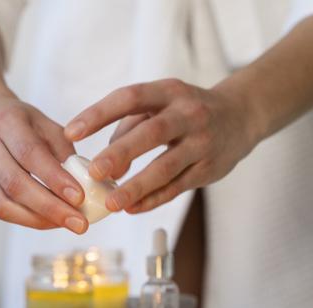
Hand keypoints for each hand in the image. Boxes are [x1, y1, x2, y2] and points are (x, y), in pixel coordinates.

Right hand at [0, 94, 88, 233]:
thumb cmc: (21, 121)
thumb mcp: (46, 123)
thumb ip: (63, 150)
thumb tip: (84, 183)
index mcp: (8, 122)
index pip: (30, 153)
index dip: (54, 178)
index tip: (79, 197)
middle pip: (15, 183)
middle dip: (51, 207)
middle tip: (80, 223)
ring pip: (4, 203)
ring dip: (39, 219)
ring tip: (67, 224)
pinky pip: (1, 209)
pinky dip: (27, 219)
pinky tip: (49, 221)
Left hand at [64, 79, 258, 212]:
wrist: (242, 116)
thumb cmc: (184, 112)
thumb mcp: (159, 106)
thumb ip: (127, 129)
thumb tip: (104, 167)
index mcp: (168, 92)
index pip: (129, 98)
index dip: (99, 114)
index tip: (70, 132)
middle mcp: (188, 114)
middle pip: (152, 133)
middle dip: (121, 152)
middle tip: (94, 172)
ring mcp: (201, 142)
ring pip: (166, 166)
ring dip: (137, 186)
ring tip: (111, 202)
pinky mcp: (209, 168)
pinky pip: (177, 187)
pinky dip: (153, 199)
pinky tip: (131, 209)